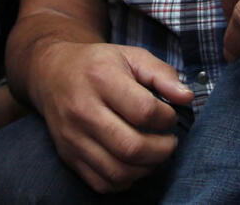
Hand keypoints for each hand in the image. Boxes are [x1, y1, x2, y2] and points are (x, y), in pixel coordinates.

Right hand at [31, 42, 192, 192]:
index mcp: (101, 78)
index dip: (167, 118)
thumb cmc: (98, 64)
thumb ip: (162, 74)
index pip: (144, 111)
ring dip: (146, 169)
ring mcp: (73, 137)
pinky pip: (101, 183)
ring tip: (154, 154)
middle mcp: (83, 110)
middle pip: (131, 147)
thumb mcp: (131, 56)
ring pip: (117, 171)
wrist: (52, 73)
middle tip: (169, 142)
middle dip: (162, 150)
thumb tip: (186, 97)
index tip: (170, 116)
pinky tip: (133, 164)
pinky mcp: (68, 156)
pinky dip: (125, 181)